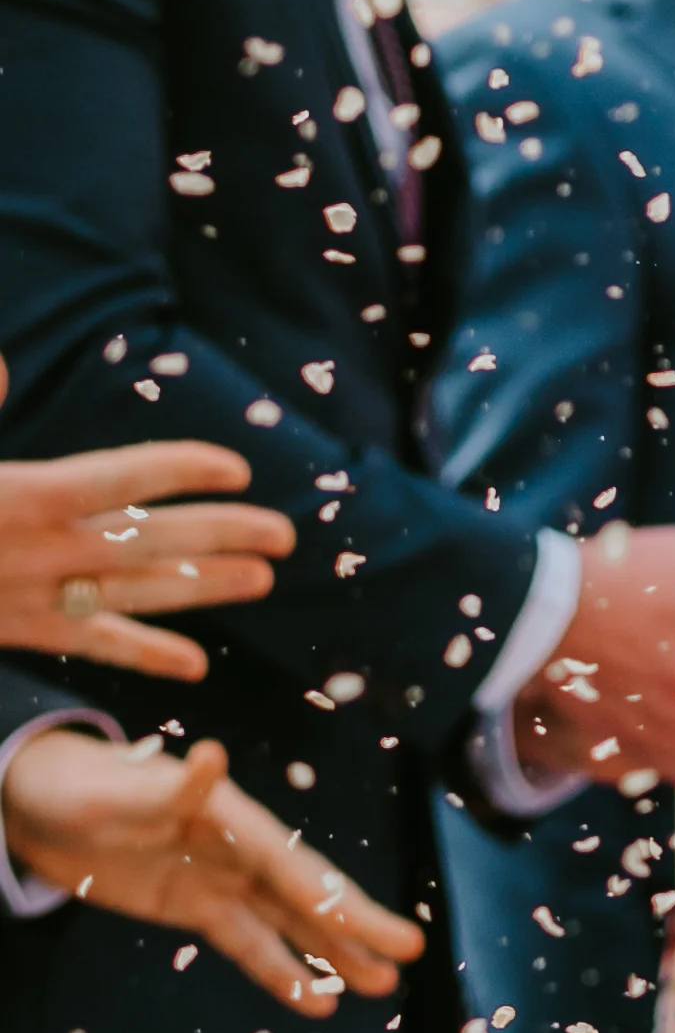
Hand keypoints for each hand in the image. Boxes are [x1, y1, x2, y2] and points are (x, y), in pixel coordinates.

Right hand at [0, 364, 293, 683]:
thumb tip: (0, 367)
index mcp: (20, 493)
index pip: (120, 477)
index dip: (182, 469)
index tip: (237, 466)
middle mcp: (38, 548)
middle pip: (150, 539)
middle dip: (223, 534)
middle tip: (288, 535)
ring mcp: (33, 596)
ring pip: (136, 592)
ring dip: (205, 587)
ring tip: (264, 580)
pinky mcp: (19, 633)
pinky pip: (92, 646)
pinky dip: (145, 654)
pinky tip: (194, 665)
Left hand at [0, 729, 423, 1011]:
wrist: (30, 802)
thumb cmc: (72, 784)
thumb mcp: (115, 788)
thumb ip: (169, 788)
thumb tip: (215, 760)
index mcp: (228, 817)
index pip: (292, 865)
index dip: (338, 898)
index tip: (385, 928)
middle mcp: (237, 849)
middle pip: (306, 893)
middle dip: (357, 926)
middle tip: (409, 954)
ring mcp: (219, 880)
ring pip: (288, 923)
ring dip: (332, 954)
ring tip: (379, 987)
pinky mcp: (194, 908)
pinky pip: (245, 944)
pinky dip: (279, 971)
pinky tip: (313, 1000)